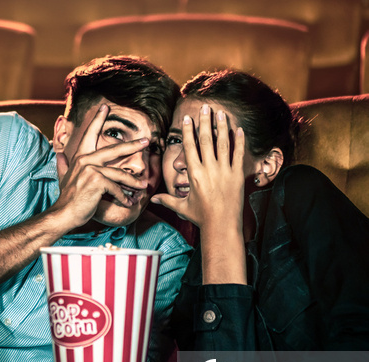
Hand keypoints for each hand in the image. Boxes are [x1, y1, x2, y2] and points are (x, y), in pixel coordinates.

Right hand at [50, 104, 150, 228]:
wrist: (64, 214)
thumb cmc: (68, 198)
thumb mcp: (64, 178)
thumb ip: (63, 165)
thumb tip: (58, 154)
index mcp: (80, 158)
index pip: (90, 135)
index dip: (98, 120)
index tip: (106, 107)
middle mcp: (85, 160)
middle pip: (113, 150)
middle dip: (132, 145)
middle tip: (146, 141)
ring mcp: (91, 170)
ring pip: (119, 174)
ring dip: (133, 182)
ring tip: (143, 186)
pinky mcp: (97, 182)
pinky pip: (116, 188)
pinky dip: (123, 197)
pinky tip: (128, 203)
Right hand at [152, 104, 244, 229]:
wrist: (222, 225)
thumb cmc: (201, 216)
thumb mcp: (182, 207)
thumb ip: (166, 200)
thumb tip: (150, 199)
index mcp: (194, 174)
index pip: (190, 147)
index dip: (189, 131)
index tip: (188, 118)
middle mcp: (209, 169)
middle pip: (206, 140)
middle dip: (205, 122)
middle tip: (205, 107)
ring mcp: (224, 171)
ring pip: (223, 144)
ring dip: (222, 127)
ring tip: (221, 113)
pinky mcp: (237, 175)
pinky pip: (239, 154)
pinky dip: (239, 141)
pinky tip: (239, 130)